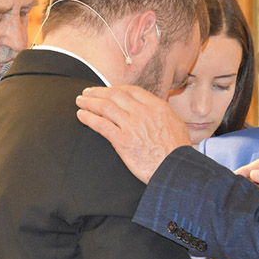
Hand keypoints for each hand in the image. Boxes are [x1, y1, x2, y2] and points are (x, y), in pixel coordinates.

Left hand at [75, 86, 191, 182]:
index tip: (108, 90)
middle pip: (115, 94)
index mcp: (157, 107)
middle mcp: (143, 112)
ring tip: (81, 101)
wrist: (176, 169)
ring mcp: (131, 126)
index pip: (132, 91)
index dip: (116, 89)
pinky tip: (82, 115)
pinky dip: (89, 118)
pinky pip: (101, 125)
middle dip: (98, 92)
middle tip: (88, 92)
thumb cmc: (178, 151)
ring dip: (90, 102)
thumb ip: (161, 114)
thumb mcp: (176, 124)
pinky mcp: (122, 141)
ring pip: (105, 107)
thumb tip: (154, 111)